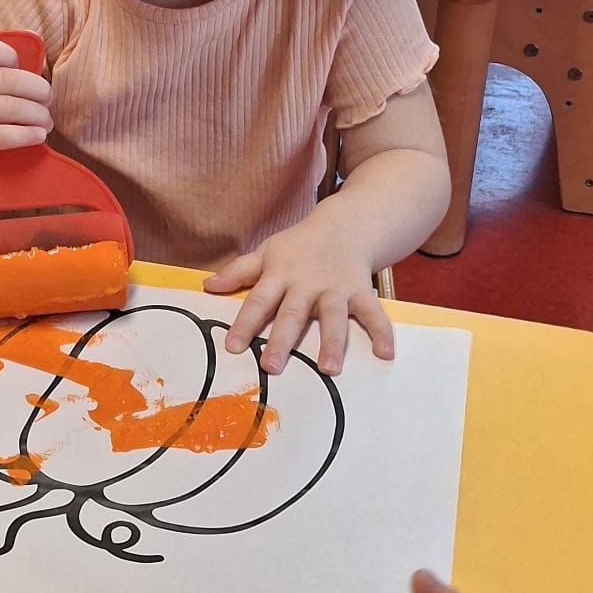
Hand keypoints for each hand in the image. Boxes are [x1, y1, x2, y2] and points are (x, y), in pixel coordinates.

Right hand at [0, 36, 52, 170]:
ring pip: (9, 106)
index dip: (10, 57)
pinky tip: (39, 135)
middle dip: (38, 90)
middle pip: (7, 79)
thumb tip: (40, 68)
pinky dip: (26, 134)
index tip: (20, 73)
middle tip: (48, 101)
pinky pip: (0, 134)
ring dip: (38, 114)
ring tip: (47, 122)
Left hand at [203, 215, 392, 376]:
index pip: (258, 301)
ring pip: (332, 316)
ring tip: (329, 369)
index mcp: (280, 275)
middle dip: (282, 340)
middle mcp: (306, 284)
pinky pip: (373, 313)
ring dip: (332, 342)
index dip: (244, 323)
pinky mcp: (360, 291)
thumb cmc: (300, 246)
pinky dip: (382, 332)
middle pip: (292, 313)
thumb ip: (239, 272)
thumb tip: (207, 286)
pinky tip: (385, 353)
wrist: (344, 224)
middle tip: (272, 366)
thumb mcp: (267, 253)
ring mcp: (335, 288)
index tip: (233, 346)